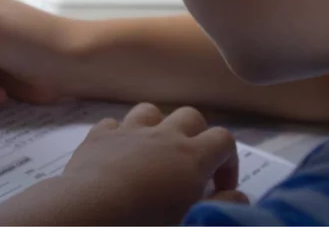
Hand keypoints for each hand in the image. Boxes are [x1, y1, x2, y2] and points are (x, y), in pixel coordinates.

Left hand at [60, 103, 240, 224]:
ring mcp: (129, 131)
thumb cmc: (147, 224)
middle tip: (188, 168)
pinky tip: (116, 156)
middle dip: (196, 136)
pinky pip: (113, 124)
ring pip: (150, 112)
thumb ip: (221, 206)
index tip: (218, 188)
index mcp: (192, 156)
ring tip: (152, 154)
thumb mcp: (192, 222)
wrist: (90, 214)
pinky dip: (119, 136)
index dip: (228, 161)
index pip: (224, 139)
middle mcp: (163, 135)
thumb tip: (238, 195)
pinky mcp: (98, 137)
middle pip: (191, 116)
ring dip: (157, 128)